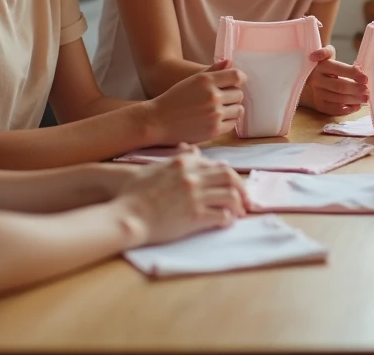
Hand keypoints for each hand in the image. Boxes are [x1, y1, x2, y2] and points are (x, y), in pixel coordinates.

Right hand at [116, 153, 246, 245]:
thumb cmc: (135, 193)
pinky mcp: (195, 216)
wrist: (127, 215)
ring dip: (238, 205)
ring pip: (231, 196)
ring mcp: (195, 195)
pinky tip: (225, 222)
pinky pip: (221, 215)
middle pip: (230, 177)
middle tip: (245, 201)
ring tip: (238, 214)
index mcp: (184, 163)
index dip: (230, 176)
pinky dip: (228, 219)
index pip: (218, 165)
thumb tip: (192, 151)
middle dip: (242, 189)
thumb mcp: (155, 168)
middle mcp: (193, 176)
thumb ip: (177, 159)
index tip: (233, 186)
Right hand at [146, 61, 245, 143]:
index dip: (240, 79)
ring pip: (239, 110)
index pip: (237, 76)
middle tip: (223, 99)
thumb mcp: (192, 80)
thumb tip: (231, 62)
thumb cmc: (174, 99)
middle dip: (233, 96)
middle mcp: (212, 96)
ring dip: (232, 109)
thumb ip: (213, 71)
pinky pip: (232, 124)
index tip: (236, 83)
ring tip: (221, 109)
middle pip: (239, 94)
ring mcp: (214, 114)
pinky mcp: (214, 130)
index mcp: (206, 80)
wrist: (157, 121)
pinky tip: (217, 119)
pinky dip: (227, 121)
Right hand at [302, 46, 368, 115]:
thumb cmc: (322, 67)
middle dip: (356, 89)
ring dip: (354, 100)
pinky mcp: (318, 105)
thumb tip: (334, 60)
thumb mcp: (326, 55)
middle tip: (367, 91)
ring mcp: (317, 94)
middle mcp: (317, 80)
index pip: (338, 69)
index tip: (365, 78)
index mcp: (321, 66)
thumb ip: (329, 52)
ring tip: (365, 98)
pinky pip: (334, 109)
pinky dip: (347, 110)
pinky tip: (356, 106)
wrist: (306, 81)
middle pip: (339, 86)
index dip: (353, 73)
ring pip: (338, 99)